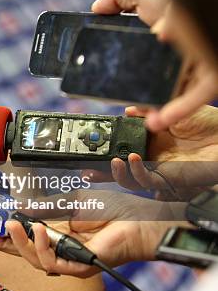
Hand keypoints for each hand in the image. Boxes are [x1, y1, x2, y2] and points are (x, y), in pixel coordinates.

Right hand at [0, 191, 185, 276]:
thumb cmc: (114, 211)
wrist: (141, 217)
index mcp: (58, 236)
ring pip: (36, 262)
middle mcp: (62, 251)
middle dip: (3, 244)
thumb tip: (21, 207)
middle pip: (24, 254)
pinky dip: (43, 247)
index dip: (3, 236)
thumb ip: (46, 207)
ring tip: (14, 225)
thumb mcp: (72, 201)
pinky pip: (55, 263)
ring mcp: (71, 261)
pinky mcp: (82, 266)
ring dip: (21, 243)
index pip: (25, 239)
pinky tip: (39, 231)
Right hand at [86, 105, 217, 199]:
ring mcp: (159, 168)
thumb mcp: (174, 111)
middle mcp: (152, 156)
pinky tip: (133, 159)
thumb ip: (149, 111)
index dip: (105, 147)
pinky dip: (136, 171)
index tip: (91, 144)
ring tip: (113, 161)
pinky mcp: (169, 177)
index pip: (121, 146)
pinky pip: (146, 180)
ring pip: (129, 180)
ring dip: (116, 173)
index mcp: (151, 140)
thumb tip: (127, 110)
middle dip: (100, 170)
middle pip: (120, 167)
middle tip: (85, 167)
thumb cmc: (210, 123)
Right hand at [92, 0, 217, 131]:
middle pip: (153, 75)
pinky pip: (190, 98)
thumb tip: (97, 7)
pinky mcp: (209, 76)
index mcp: (159, 29)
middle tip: (116, 94)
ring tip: (136, 111)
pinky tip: (156, 119)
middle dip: (136, 88)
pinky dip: (173, 111)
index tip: (102, 69)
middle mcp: (177, 48)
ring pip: (170, 90)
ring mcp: (193, 63)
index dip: (119, 60)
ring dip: (152, 105)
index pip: (137, 50)